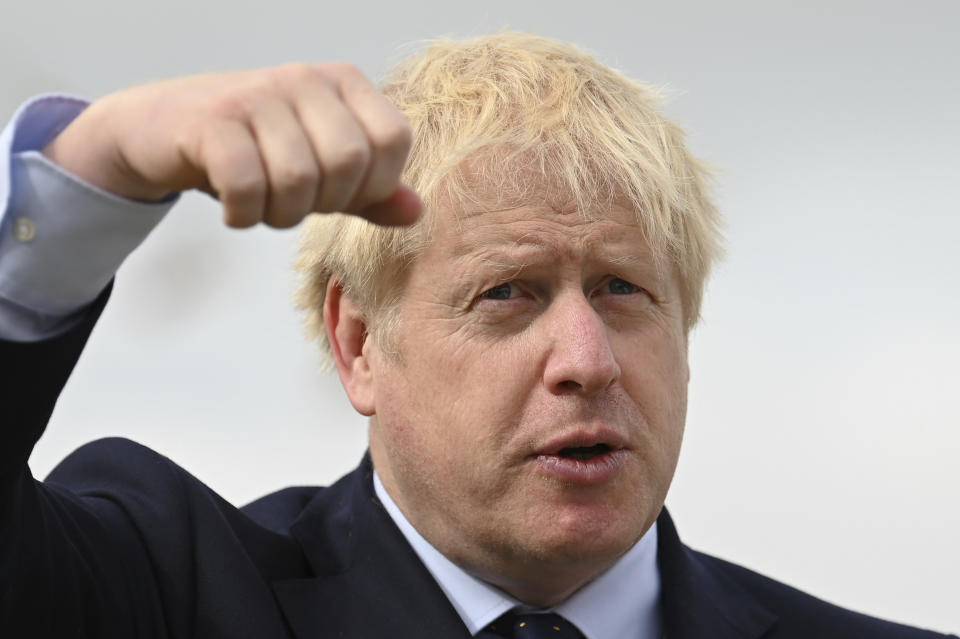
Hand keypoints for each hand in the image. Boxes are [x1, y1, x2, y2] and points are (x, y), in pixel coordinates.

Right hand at [43, 63, 420, 227]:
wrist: (164, 128)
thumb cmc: (254, 148)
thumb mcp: (322, 168)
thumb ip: (370, 191)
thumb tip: (415, 210)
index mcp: (343, 83)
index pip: (393, 141)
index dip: (372, 185)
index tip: (338, 192)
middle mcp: (304, 78)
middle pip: (348, 163)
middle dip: (323, 203)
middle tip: (293, 200)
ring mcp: (256, 95)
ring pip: (297, 180)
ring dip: (278, 214)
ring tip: (261, 203)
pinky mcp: (212, 120)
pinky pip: (246, 185)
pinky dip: (242, 214)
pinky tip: (234, 208)